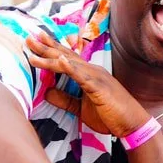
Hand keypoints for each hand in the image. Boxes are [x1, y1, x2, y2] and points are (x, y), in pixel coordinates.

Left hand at [26, 31, 148, 136]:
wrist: (132, 124)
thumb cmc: (111, 115)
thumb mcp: (81, 108)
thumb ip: (65, 99)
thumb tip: (46, 93)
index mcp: (89, 75)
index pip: (67, 59)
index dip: (51, 50)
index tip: (36, 41)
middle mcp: (92, 71)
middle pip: (65, 56)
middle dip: (46, 47)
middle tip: (29, 38)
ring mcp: (96, 77)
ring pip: (70, 64)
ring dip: (51, 56)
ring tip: (35, 47)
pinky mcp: (99, 88)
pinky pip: (83, 77)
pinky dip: (71, 68)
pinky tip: (60, 60)